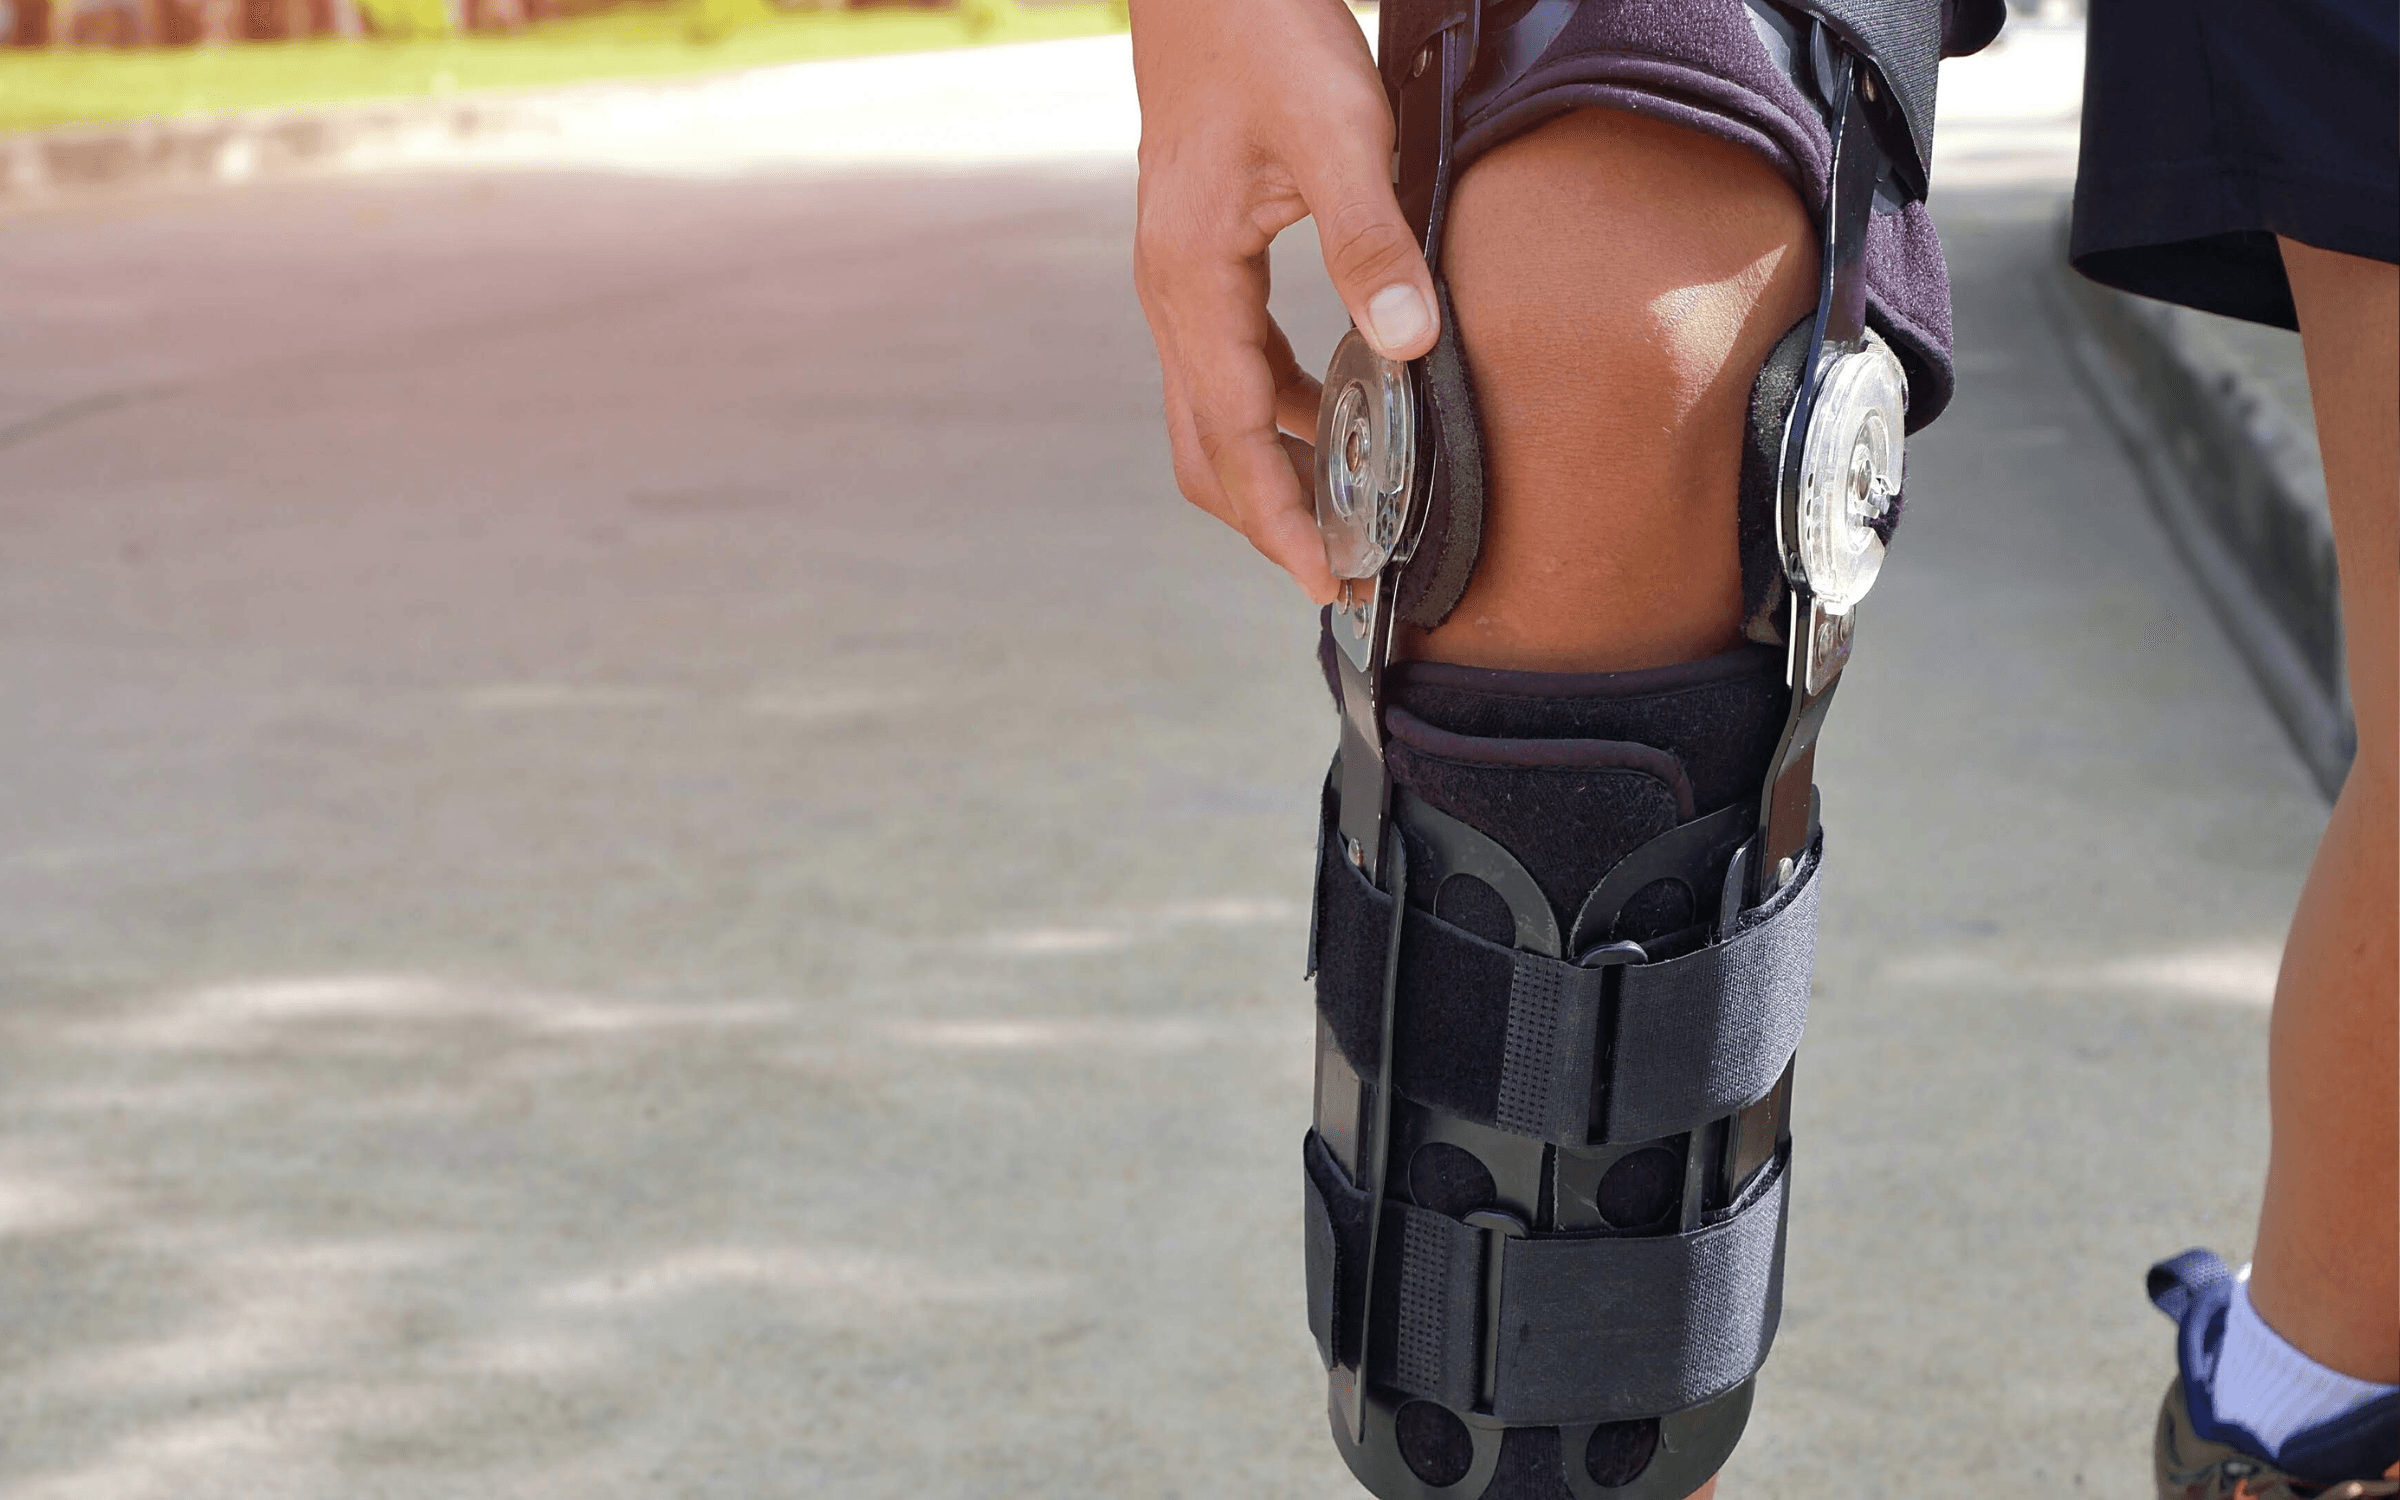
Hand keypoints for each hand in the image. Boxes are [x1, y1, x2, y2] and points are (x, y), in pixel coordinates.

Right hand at [1130, 0, 1440, 603]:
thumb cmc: (1262, 33)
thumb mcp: (1337, 134)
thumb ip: (1372, 242)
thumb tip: (1412, 347)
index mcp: (1191, 281)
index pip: (1231, 438)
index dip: (1280, 520)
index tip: (1331, 581)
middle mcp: (1170, 297)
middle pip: (1203, 451)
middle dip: (1269, 520)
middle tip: (1346, 571)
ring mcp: (1178, 283)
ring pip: (1211, 417)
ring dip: (1273, 472)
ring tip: (1350, 512)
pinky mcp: (1200, 264)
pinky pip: (1228, 370)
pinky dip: (1276, 416)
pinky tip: (1338, 418)